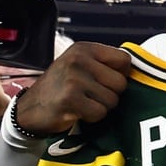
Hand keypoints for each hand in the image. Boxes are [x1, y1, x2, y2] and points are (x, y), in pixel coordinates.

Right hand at [12, 42, 131, 134]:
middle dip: (110, 95)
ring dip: (101, 107)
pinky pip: (100, 113)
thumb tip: (137, 70)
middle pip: (121, 83)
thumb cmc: (61, 89)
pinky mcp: (70, 99)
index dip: (121, 75)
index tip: (106, 82)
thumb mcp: (79, 66)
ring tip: (82, 103)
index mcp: (84, 48)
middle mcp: (79, 59)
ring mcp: (74, 78)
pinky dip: (92, 117)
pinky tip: (77, 112)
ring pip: (112, 100)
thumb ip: (104, 65)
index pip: (124, 60)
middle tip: (90, 96)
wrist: (29, 109)